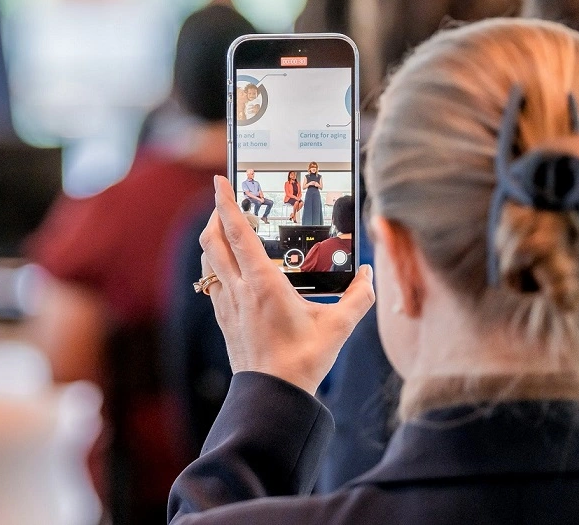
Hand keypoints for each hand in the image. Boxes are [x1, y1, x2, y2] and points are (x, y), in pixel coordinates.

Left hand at [200, 176, 373, 394]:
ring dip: (213, 240)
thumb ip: (358, 298)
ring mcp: (228, 305)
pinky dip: (216, 266)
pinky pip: (212, 283)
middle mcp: (239, 289)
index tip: (220, 181)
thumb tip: (368, 275)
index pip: (238, 233)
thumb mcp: (338, 327)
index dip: (226, 203)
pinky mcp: (224, 319)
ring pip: (209, 261)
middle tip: (225, 201)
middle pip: (213, 241)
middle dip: (215, 216)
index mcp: (263, 284)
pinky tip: (229, 269)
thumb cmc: (303, 361)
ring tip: (226, 230)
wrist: (273, 396)